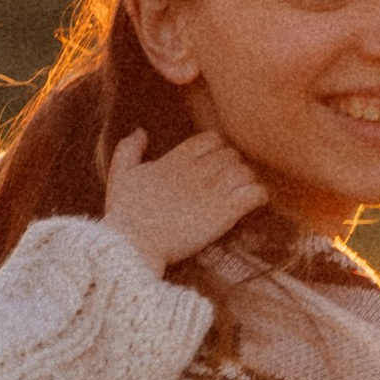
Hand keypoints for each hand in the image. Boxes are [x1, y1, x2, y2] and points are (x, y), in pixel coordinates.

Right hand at [103, 127, 267, 276]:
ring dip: (246, 180)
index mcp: (175, 160)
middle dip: (232, 165)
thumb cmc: (124, 216)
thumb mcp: (120, 176)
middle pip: (230, 154)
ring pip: (245, 171)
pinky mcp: (224, 214)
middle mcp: (197, 171)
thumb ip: (128, 150)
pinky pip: (254, 193)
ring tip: (241, 192)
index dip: (216, 148)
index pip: (210, 139)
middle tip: (228, 182)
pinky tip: (254, 202)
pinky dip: (259, 195)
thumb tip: (140, 131)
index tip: (213, 163)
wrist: (133, 247)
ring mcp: (212, 191)